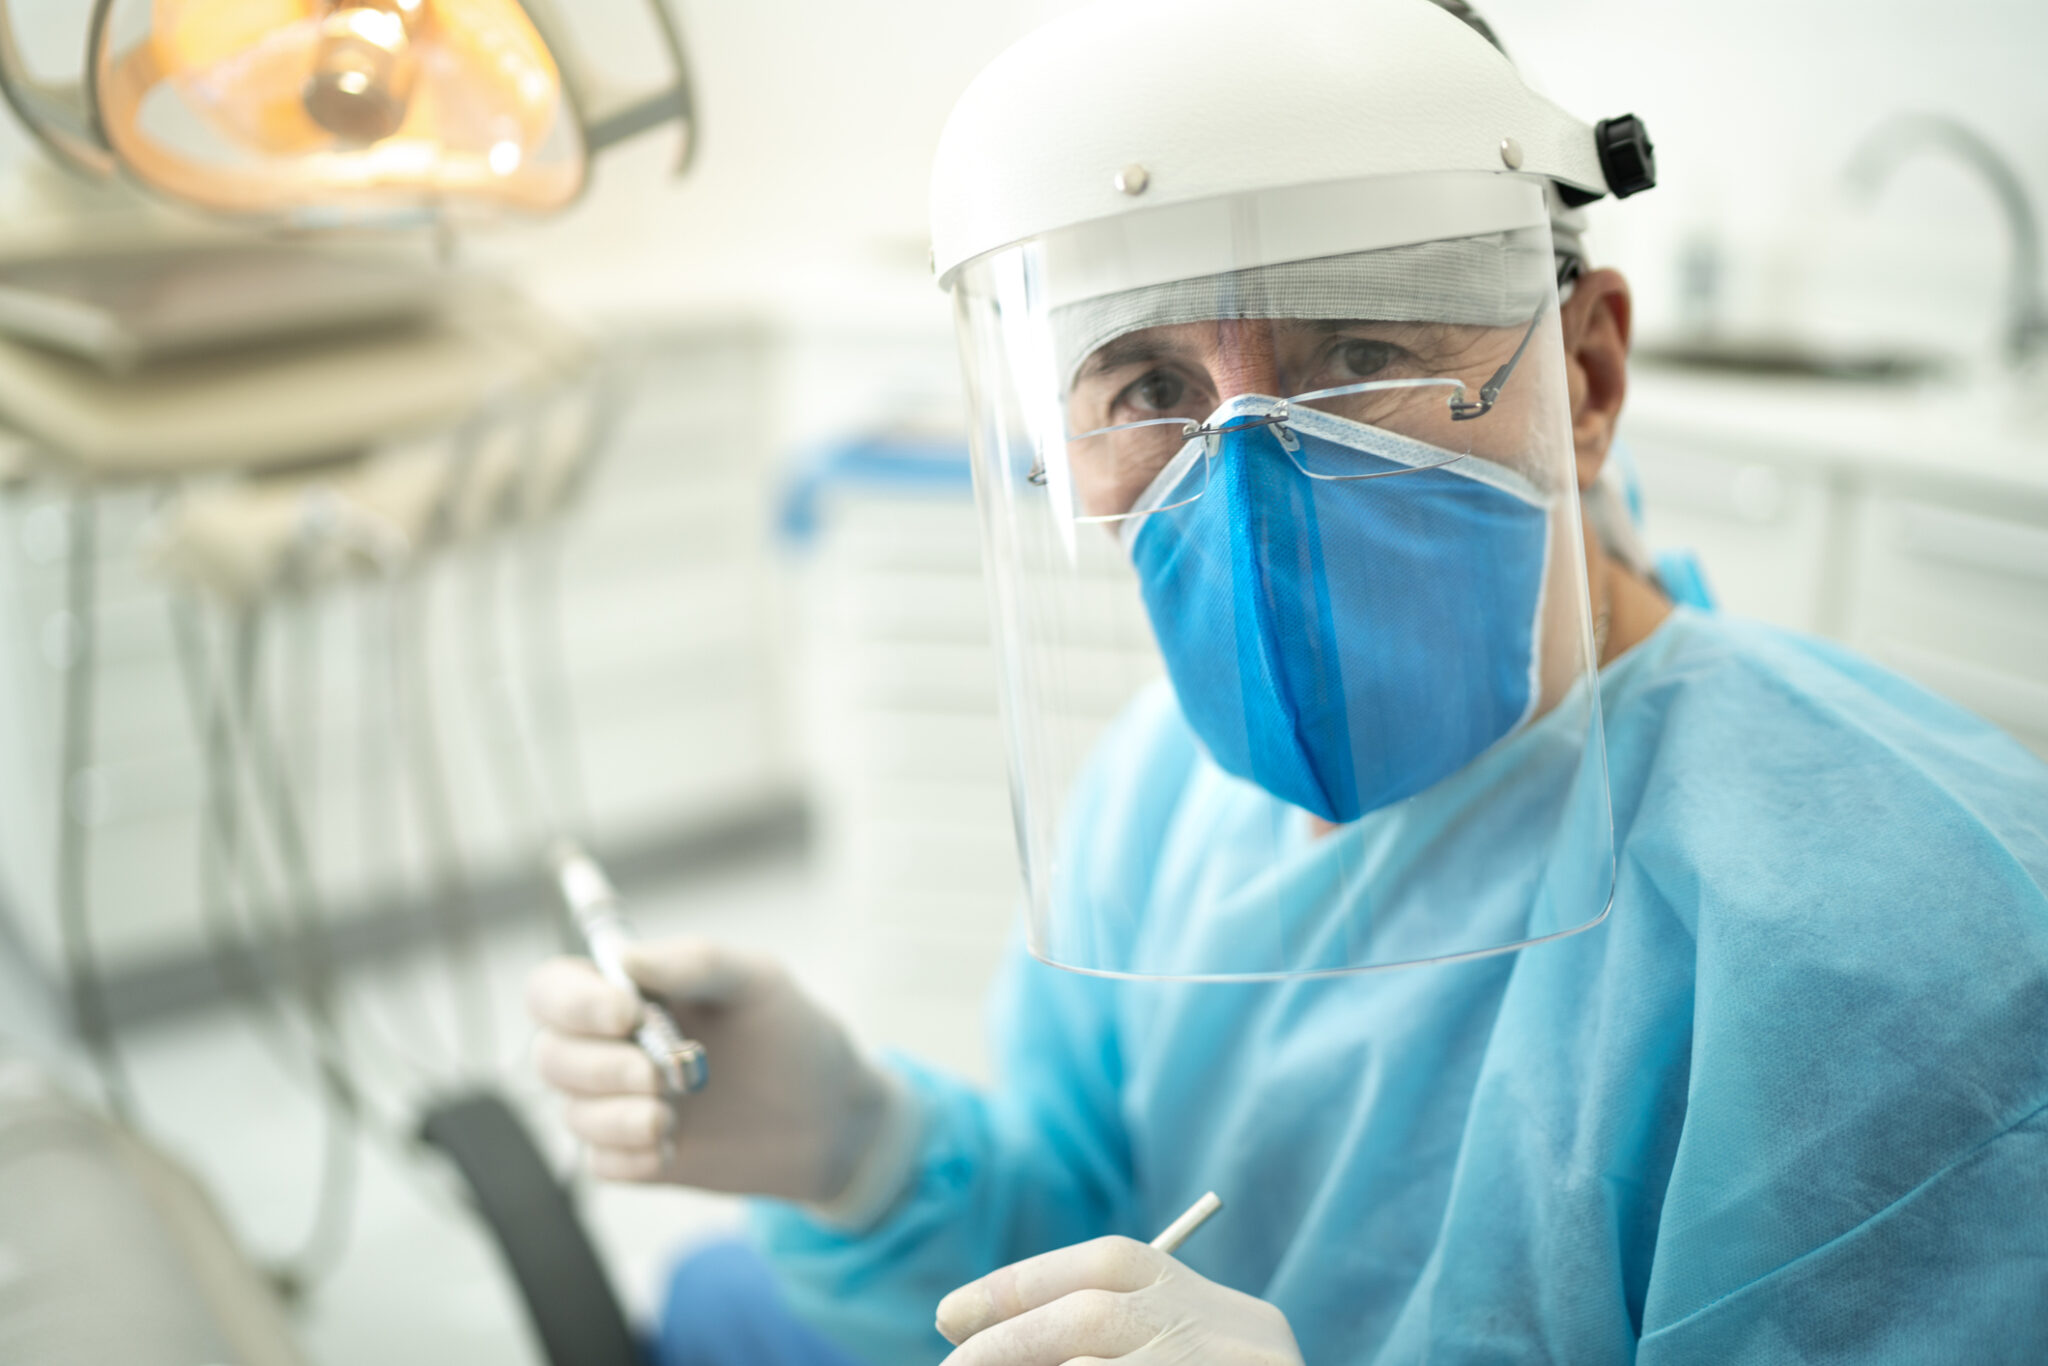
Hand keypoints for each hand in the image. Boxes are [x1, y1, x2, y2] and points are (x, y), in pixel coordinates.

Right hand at [526, 939, 904, 1207]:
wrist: (831, 1118)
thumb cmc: (791, 1033)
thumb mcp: (757, 982)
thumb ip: (695, 961)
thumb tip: (622, 957)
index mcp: (629, 991)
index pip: (554, 990)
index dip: (573, 1003)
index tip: (626, 1016)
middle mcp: (613, 1045)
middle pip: (552, 1055)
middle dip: (600, 1068)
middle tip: (664, 1076)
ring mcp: (621, 1103)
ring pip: (573, 1113)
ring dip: (617, 1117)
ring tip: (672, 1118)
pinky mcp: (637, 1154)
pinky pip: (601, 1163)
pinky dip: (631, 1157)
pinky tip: (673, 1150)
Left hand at [936, 1236, 1303, 1364]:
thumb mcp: (1191, 1363)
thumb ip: (1122, 1344)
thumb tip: (984, 1333)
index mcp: (1235, 1319)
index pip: (1112, 1266)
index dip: (1022, 1285)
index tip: (951, 1314)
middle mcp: (1242, 1343)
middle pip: (1097, 1315)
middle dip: (1010, 1338)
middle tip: (951, 1365)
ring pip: (1096, 1359)